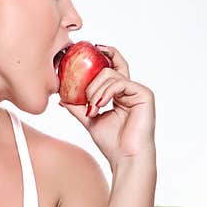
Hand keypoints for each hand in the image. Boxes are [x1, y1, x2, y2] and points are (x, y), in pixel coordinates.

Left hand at [59, 44, 155, 170]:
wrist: (125, 157)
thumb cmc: (112, 142)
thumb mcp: (88, 119)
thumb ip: (77, 106)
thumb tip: (61, 97)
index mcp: (120, 93)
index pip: (112, 67)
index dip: (103, 55)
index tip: (88, 48)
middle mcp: (130, 89)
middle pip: (109, 67)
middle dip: (91, 78)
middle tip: (85, 96)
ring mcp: (138, 91)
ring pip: (111, 74)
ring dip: (95, 90)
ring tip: (93, 107)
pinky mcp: (144, 94)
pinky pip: (120, 83)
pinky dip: (106, 92)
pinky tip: (100, 105)